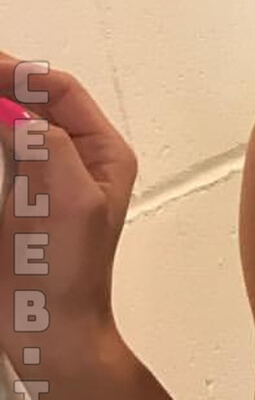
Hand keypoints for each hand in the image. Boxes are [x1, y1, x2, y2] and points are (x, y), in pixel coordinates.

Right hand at [0, 51, 137, 365]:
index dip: (18, 71)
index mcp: (101, 153)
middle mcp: (72, 158)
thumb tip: (15, 107)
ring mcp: (39, 176)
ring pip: (9, 121)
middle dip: (0, 83)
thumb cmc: (68, 275)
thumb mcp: (68, 199)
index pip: (58, 90)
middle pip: (30, 99)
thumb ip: (45, 144)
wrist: (45, 328)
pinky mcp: (11, 195)